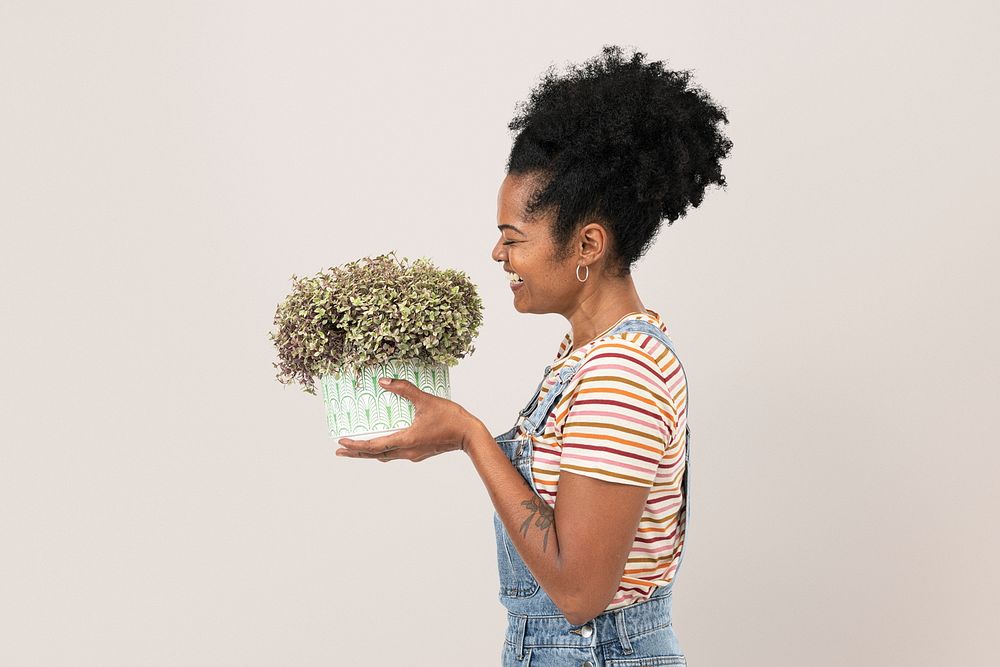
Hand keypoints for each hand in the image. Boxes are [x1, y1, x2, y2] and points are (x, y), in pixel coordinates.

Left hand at [335, 377, 481, 462]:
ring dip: (370, 453)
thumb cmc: (451, 418)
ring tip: (356, 449)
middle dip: (357, 453)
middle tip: (340, 451)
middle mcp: (407, 451)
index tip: (341, 442)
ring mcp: (414, 454)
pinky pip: (396, 453)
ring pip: (386, 455)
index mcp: (406, 440)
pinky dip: (384, 449)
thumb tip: (385, 381)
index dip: (356, 445)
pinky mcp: (420, 452)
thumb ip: (404, 389)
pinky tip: (384, 441)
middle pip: (376, 454)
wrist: (470, 435)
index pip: (374, 446)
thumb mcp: (426, 399)